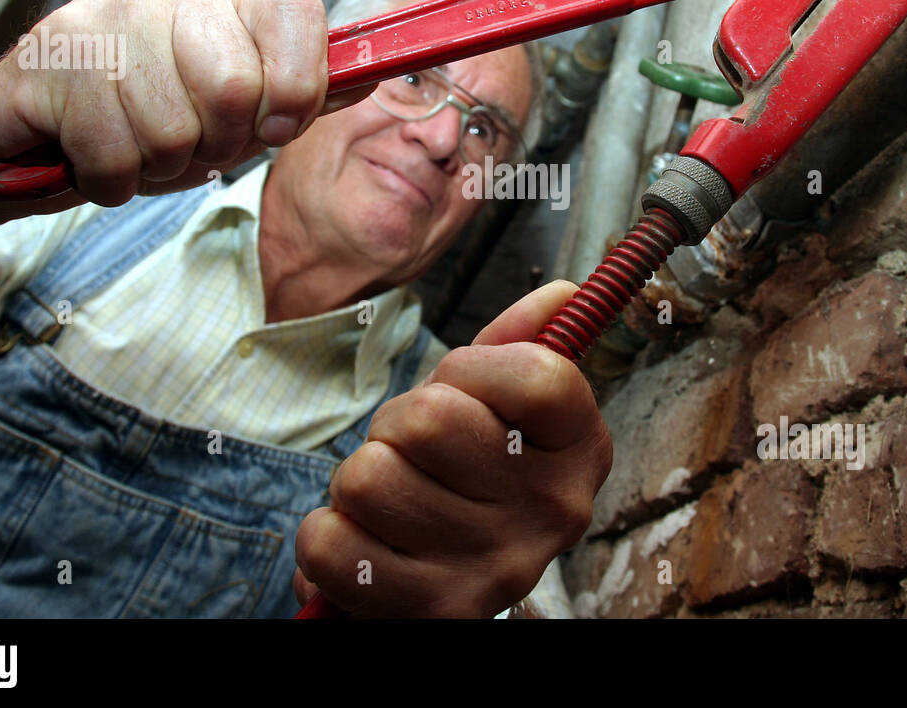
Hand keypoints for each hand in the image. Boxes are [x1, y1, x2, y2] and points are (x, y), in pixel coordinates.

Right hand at [0, 0, 366, 208]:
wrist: (40, 131)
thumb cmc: (153, 118)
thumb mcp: (242, 110)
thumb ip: (303, 92)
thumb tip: (372, 77)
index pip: (297, 14)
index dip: (295, 90)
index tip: (272, 126)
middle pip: (234, 88)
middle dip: (217, 144)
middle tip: (187, 142)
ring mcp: (104, 8)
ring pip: (171, 131)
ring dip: (158, 166)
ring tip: (135, 143)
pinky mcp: (47, 53)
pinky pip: (112, 154)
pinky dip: (110, 181)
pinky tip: (94, 154)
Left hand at [293, 280, 611, 616]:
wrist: (456, 577)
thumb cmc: (476, 472)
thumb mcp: (508, 406)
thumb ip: (523, 342)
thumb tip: (561, 292)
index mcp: (580, 448)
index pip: (531, 374)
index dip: (472, 368)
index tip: (463, 390)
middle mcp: (552, 512)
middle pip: (427, 420)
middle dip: (397, 424)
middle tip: (411, 451)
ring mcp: (494, 569)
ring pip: (367, 478)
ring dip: (356, 480)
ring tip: (390, 497)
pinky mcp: (431, 613)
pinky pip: (331, 545)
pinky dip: (326, 535)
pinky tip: (364, 541)